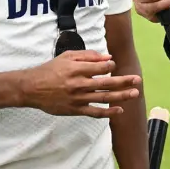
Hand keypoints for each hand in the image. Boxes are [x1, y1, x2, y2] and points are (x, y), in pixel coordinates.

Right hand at [18, 50, 140, 117]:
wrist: (32, 88)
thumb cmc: (50, 70)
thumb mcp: (67, 56)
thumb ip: (88, 56)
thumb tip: (108, 57)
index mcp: (77, 69)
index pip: (101, 68)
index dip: (110, 65)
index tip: (114, 65)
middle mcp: (79, 84)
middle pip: (106, 83)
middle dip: (124, 81)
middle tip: (137, 80)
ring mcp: (77, 99)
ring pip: (103, 98)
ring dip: (121, 96)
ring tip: (134, 94)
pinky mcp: (74, 110)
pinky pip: (94, 112)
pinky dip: (107, 113)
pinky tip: (119, 111)